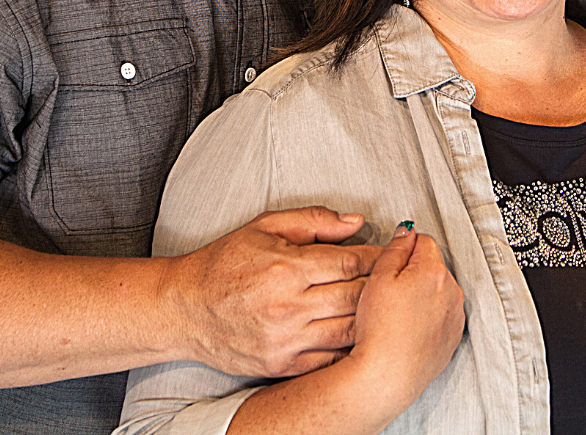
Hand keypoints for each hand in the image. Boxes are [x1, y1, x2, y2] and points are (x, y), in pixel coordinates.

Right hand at [162, 205, 380, 378]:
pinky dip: (351, 349)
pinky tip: (365, 337)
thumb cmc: (225, 262)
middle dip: (382, 287)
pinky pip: (329, 360)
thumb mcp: (265, 226)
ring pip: (347, 331)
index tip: (393, 254)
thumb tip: (356, 222)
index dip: (377, 258)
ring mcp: (285, 341)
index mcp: (286, 267)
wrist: (186, 309)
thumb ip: (314, 220)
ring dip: (372, 320)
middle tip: (399, 281)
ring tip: (388, 309)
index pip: (348, 261)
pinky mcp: (281, 366)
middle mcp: (288, 307)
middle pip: (354, 297)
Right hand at [343, 224, 464, 417]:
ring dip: (423, 293)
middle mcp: (452, 291)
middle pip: (433, 265)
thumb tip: (406, 231)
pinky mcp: (453, 338)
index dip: (402, 251)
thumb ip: (395, 247)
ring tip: (399, 312)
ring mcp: (455, 316)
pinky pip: (443, 314)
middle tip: (390, 291)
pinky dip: (429, 315)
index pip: (423, 240)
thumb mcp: (378, 277)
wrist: (387, 376)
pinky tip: (409, 327)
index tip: (389, 266)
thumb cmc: (380, 330)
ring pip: (438, 290)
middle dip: (414, 271)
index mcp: (434, 271)